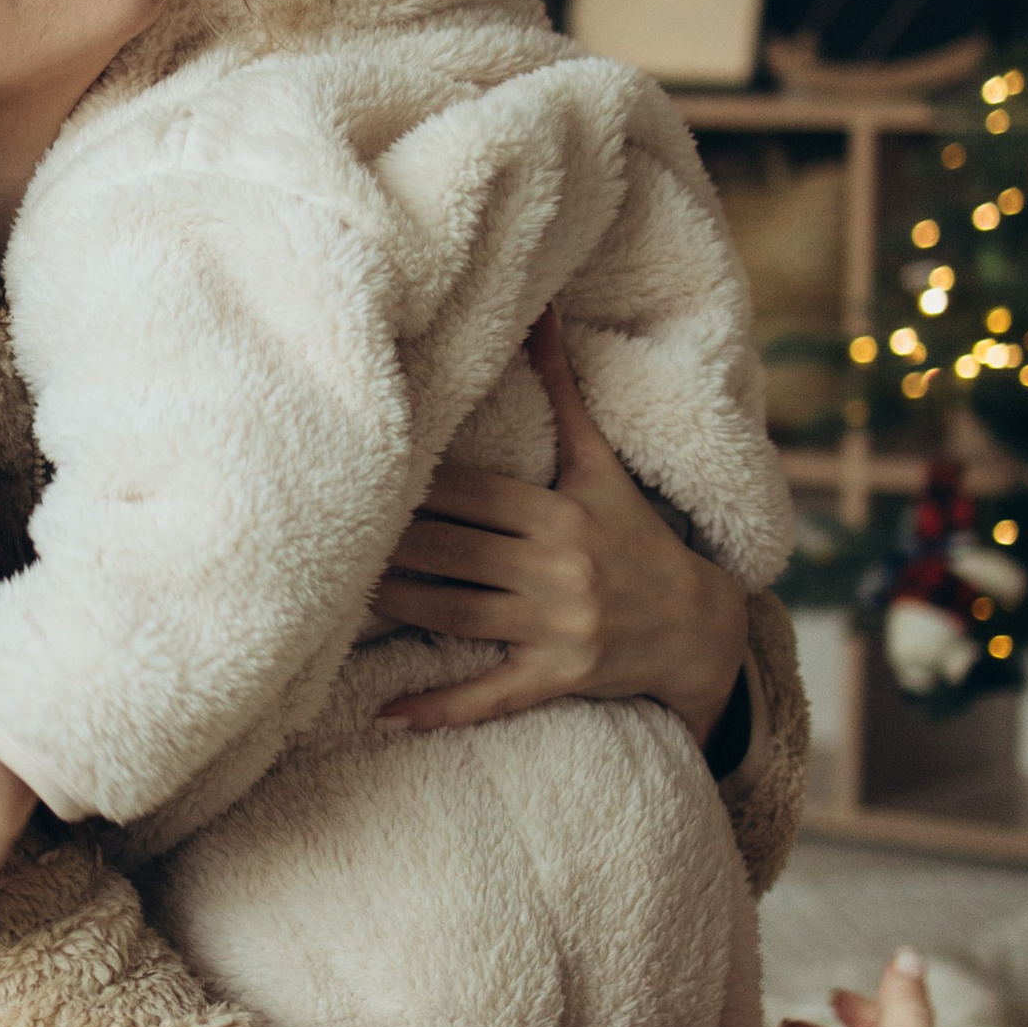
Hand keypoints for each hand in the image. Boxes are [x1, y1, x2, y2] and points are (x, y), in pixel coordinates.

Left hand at [370, 311, 747, 743]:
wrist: (697, 626)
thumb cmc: (636, 535)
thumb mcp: (602, 465)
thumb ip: (565, 391)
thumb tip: (544, 310)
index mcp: (560, 513)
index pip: (469, 493)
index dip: (412, 486)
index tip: (360, 475)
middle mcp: (557, 569)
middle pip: (450, 551)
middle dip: (390, 543)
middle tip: (330, 534)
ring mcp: (554, 628)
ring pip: (452, 613)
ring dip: (394, 604)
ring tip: (337, 594)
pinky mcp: (554, 677)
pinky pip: (486, 696)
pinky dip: (437, 708)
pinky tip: (383, 715)